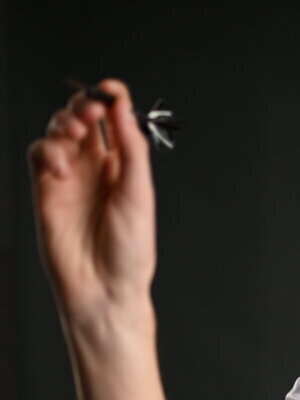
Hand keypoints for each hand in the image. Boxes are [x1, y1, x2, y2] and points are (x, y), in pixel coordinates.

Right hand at [27, 78, 155, 321]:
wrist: (104, 289)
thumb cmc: (129, 252)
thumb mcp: (139, 194)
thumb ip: (131, 148)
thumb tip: (123, 106)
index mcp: (125, 168)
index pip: (114, 120)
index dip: (111, 99)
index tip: (111, 90)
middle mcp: (97, 169)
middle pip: (84, 117)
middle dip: (84, 104)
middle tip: (91, 111)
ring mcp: (71, 178)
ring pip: (59, 130)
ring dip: (64, 122)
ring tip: (75, 134)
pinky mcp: (47, 190)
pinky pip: (39, 153)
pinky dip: (47, 148)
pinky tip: (59, 165)